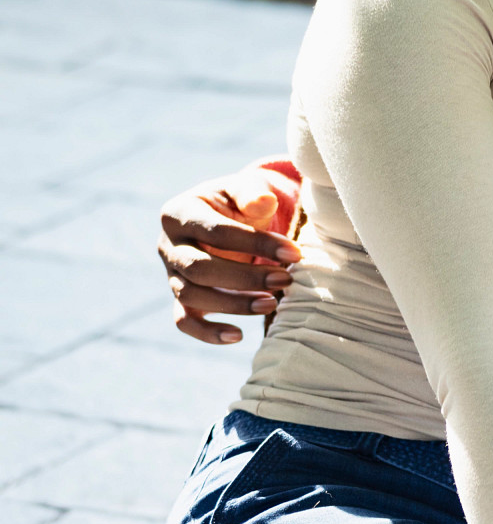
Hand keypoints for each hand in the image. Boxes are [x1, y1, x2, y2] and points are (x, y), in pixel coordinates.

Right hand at [159, 167, 301, 344]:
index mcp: (179, 213)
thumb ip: (251, 192)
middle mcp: (167, 245)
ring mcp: (171, 273)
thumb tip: (264, 201)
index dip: (256, 244)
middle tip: (286, 280)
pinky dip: (207, 332)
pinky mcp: (180, 296)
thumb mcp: (244, 188)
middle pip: (199, 269)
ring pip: (192, 296)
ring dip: (233, 304)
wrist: (227, 215)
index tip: (294, 253)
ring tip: (273, 303)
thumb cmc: (238, 201)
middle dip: (245, 278)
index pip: (217, 232)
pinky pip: (184, 320)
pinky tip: (238, 336)